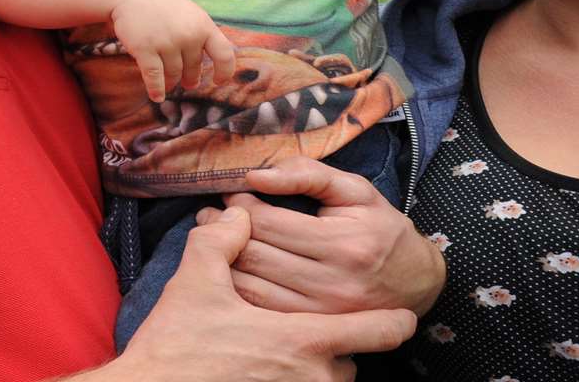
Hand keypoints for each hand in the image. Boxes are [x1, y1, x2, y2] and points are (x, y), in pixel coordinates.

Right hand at [109, 0, 235, 100]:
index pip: (224, 54)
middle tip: (188, 83)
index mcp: (203, 24)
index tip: (218, 81)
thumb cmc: (161, 4)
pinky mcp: (145, 49)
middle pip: (193, 68)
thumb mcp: (190, 13)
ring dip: (172, 83)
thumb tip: (213, 63)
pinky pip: (155, 78)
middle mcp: (188, 35)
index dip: (224, 71)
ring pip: (173, 75)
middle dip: (190, 78)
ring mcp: (166, 43)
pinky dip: (156, 90)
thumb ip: (202, 34)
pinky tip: (157, 96)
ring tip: (170, 85)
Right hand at [111, 206, 416, 381]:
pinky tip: (288, 368)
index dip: (393, 323)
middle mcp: (312, 376)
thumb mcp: (194, 283)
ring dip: (326, 366)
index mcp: (303, 339)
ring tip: (304, 349)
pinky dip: (306, 379)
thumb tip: (240, 213)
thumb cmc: (176, 344)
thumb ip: (221, 240)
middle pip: (352, 361)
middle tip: (323, 323)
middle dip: (344, 342)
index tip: (402, 317)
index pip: (376, 332)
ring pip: (333, 381)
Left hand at [205, 157, 445, 315]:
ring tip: (215, 240)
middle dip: (223, 231)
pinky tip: (231, 270)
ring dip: (223, 262)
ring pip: (252, 286)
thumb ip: (308, 175)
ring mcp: (321, 311)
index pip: (269, 222)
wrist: (417, 282)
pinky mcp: (314, 327)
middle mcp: (331, 281)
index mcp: (341, 243)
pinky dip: (238, 289)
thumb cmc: (382, 228)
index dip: (240, 205)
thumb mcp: (355, 190)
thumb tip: (256, 174)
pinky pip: (262, 309)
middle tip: (208, 216)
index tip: (230, 194)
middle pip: (256, 254)